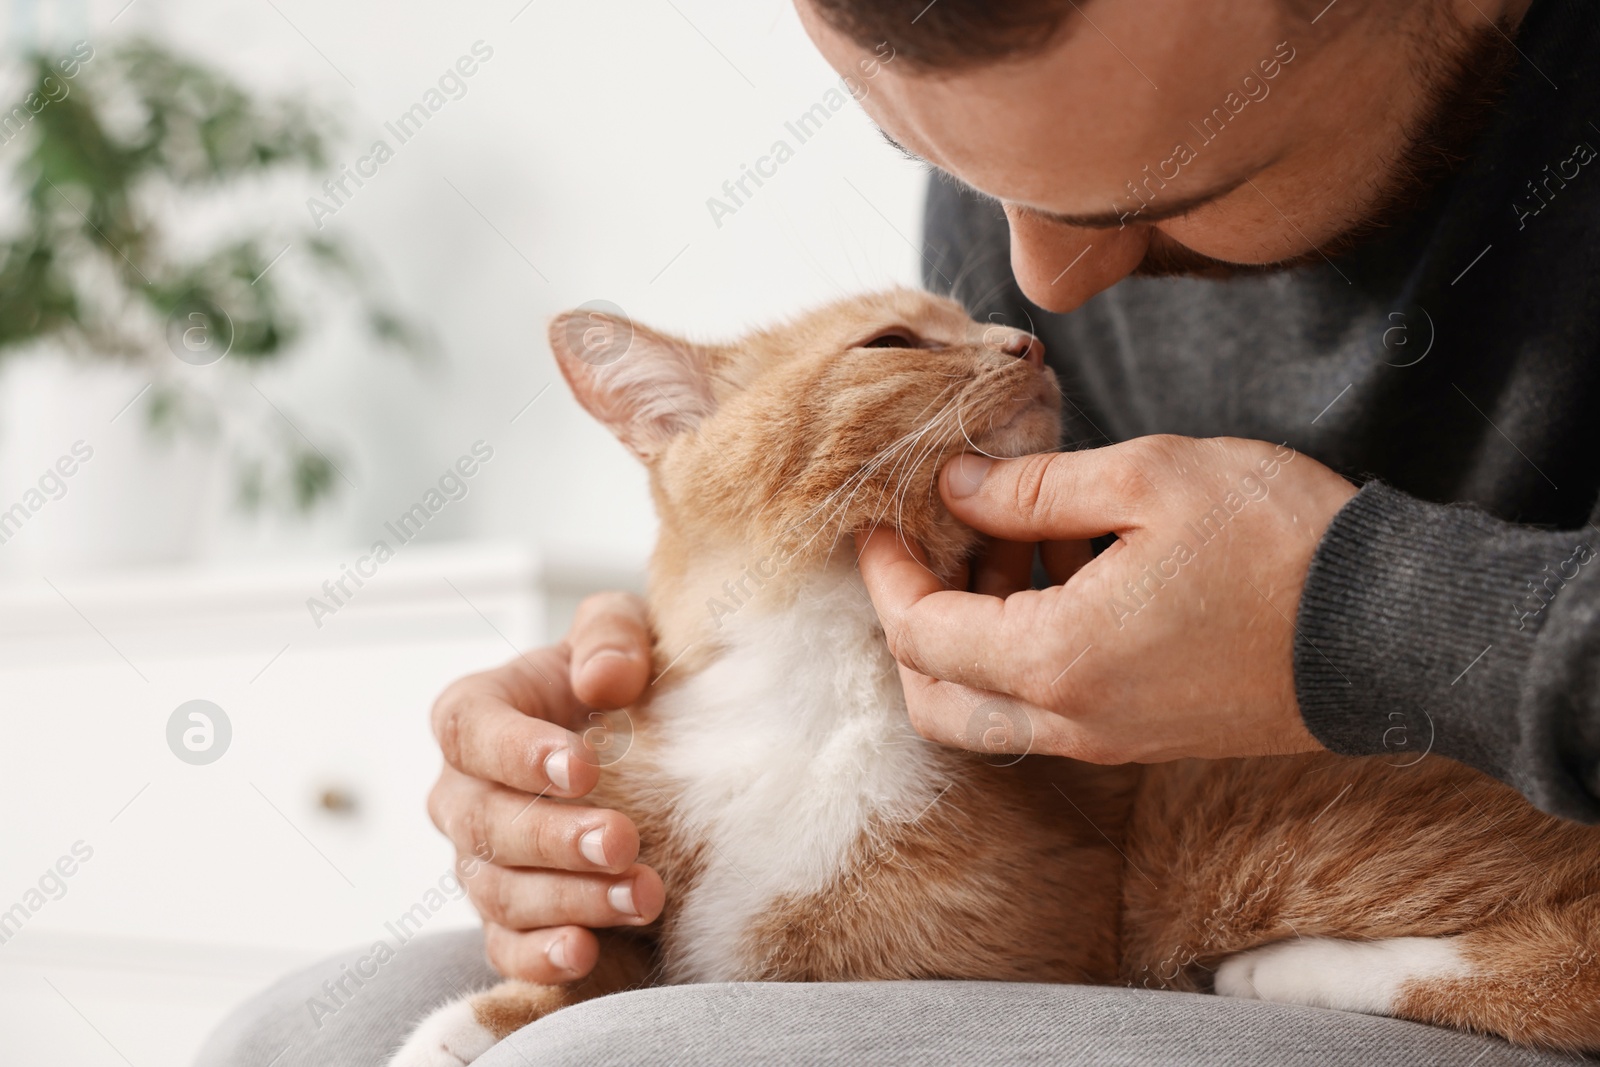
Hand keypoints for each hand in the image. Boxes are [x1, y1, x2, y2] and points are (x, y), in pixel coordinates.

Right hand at [428, 592, 664, 981]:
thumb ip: (612, 637)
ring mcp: (479, 862)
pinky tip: (584, 953)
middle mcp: (462, 792)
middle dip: (555, 837)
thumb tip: (605, 678)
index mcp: (476, 714)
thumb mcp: (624, 634)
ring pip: (501, 891)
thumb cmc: (623, 680)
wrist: (649, 748)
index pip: (471, 731)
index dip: (519, 751)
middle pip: (485, 823)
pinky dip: (540, 957)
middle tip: (623, 839)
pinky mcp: (509, 920)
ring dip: (571, 899)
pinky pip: (507, 948)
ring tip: (643, 895)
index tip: (583, 766)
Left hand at [857, 435, 1358, 763]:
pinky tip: (1058, 567)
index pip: (919, 633)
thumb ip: (1033, 487)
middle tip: (928, 539)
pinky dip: (1019, 649)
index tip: (875, 519)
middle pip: (933, 697)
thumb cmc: (1281, 543)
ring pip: (986, 709)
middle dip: (909, 618)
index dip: (883, 572)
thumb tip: (957, 484)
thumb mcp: (1149, 479)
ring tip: (1006, 535)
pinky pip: (1044, 708)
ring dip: (967, 632)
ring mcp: (1107, 738)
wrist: (1393, 631)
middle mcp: (1070, 720)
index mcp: (1056, 661)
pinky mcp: (1143, 735)